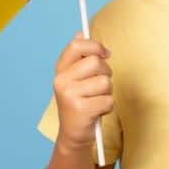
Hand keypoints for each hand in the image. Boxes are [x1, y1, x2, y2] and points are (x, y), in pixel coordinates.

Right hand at [52, 31, 114, 151]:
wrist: (73, 135)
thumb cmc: (80, 102)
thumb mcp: (75, 78)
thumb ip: (79, 57)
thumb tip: (80, 33)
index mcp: (60, 71)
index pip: (76, 46)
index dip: (95, 46)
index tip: (105, 54)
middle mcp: (61, 81)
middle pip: (96, 62)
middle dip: (105, 72)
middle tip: (100, 85)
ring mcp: (70, 96)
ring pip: (105, 82)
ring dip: (107, 92)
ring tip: (96, 100)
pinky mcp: (81, 110)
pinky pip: (108, 100)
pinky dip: (108, 106)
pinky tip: (97, 112)